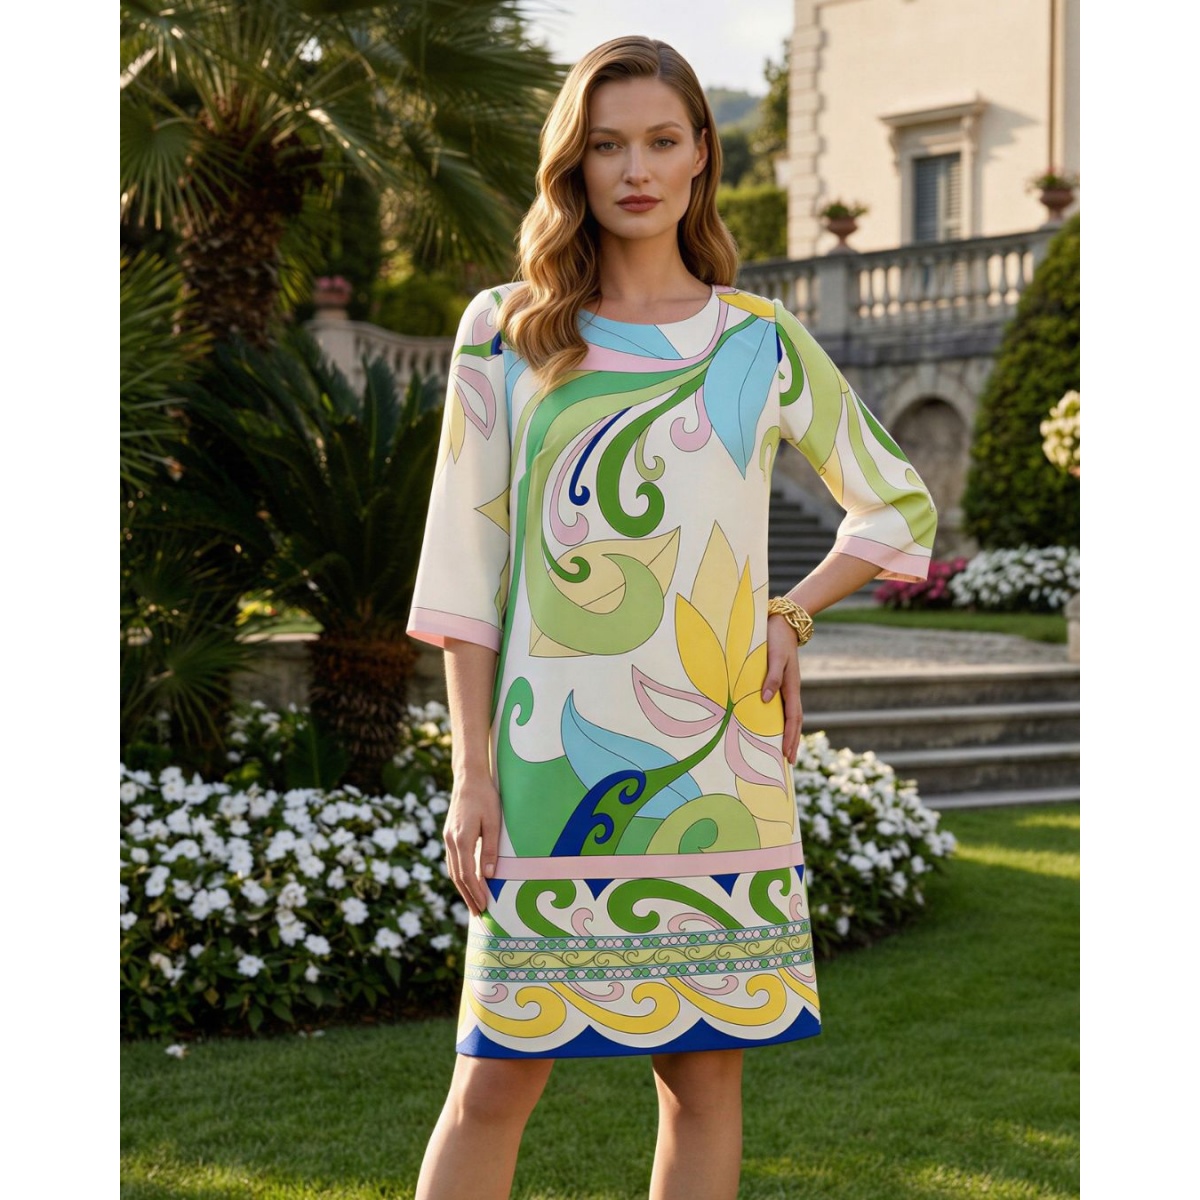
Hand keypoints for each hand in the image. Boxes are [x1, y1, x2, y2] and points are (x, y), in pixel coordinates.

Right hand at [442, 774, 500, 916]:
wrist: (468, 778)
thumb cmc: (485, 798)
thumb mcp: (493, 822)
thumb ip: (490, 848)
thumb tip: (488, 875)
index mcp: (461, 839)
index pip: (467, 875)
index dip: (475, 893)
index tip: (483, 908)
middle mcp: (451, 841)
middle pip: (457, 877)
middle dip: (467, 897)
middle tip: (478, 914)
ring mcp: (447, 838)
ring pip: (452, 870)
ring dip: (462, 888)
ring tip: (472, 903)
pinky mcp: (449, 834)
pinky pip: (452, 861)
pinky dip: (459, 875)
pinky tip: (466, 882)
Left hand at [762, 614, 802, 762]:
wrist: (784, 622)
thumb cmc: (776, 639)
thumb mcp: (774, 656)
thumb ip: (771, 678)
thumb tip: (766, 701)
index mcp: (791, 686)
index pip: (792, 718)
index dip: (790, 737)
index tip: (788, 755)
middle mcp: (791, 689)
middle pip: (794, 721)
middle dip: (792, 742)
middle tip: (789, 762)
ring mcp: (788, 686)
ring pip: (790, 715)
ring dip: (788, 733)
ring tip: (785, 751)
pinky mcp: (782, 681)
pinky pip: (784, 706)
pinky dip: (782, 720)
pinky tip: (775, 726)